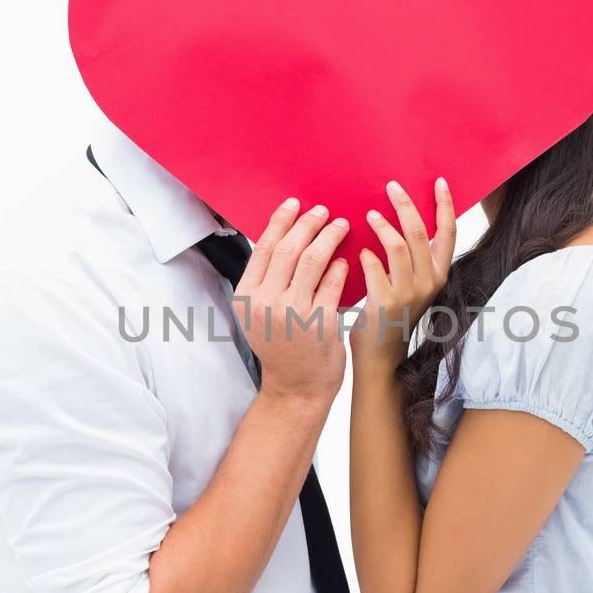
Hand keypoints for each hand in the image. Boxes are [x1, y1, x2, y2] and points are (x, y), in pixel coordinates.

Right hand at [235, 199, 349, 405]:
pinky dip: (340, 267)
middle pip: (288, 249)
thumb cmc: (281, 347)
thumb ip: (266, 280)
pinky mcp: (319, 322)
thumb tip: (284, 236)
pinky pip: (333, 283)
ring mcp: (292, 313)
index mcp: (246, 296)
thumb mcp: (258, 314)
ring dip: (329, 237)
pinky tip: (346, 260)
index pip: (264, 247)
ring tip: (342, 226)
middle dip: (308, 223)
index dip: (281, 221)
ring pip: (312, 260)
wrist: (296, 389)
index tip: (295, 204)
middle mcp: (265, 303)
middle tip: (323, 211)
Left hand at [352, 178, 455, 369]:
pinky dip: (366, 255)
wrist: (381, 357)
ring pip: (397, 244)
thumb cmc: (393, 315)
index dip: (445, 204)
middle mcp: (429, 282)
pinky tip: (359, 252)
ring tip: (369, 213)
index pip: (449, 232)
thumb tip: (403, 217)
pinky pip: (374, 266)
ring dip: (382, 224)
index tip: (438, 181)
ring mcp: (409, 293)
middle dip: (405, 204)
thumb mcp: (413, 285)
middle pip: (419, 231)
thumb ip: (412, 257)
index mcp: (439, 274)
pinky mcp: (385, 302)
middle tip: (391, 186)